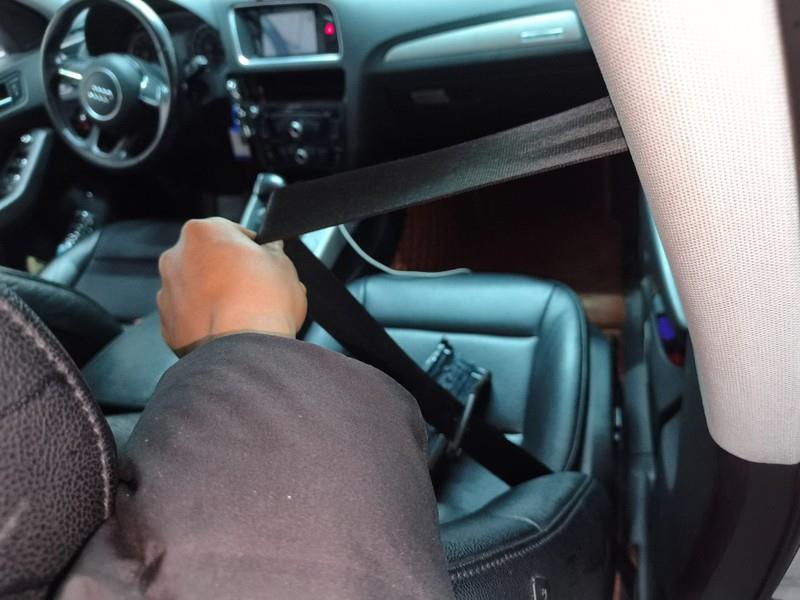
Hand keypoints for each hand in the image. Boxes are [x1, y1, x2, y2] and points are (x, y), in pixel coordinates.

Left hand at [157, 217, 306, 354]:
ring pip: (196, 288)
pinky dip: (206, 321)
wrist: (244, 353)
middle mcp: (177, 257)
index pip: (233, 232)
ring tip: (243, 315)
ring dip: (215, 296)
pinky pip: (190, 317)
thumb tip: (272, 250)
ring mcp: (168, 292)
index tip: (264, 264)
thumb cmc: (263, 304)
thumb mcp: (284, 264)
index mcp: (204, 232)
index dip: (253, 250)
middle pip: (209, 259)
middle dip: (229, 272)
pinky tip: (229, 331)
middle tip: (256, 290)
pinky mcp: (167, 324)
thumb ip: (273, 250)